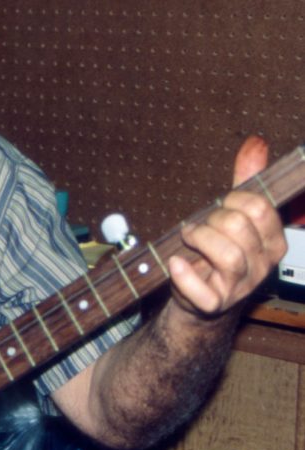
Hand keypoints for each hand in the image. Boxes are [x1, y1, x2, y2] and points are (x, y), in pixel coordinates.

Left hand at [169, 136, 287, 316]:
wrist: (201, 299)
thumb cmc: (216, 253)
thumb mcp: (233, 215)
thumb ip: (245, 181)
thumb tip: (256, 144)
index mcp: (273, 242)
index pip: (261, 210)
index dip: (233, 201)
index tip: (220, 206)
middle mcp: (262, 266)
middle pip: (241, 228)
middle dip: (212, 220)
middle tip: (198, 227)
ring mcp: (240, 288)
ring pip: (228, 256)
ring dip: (199, 240)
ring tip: (188, 240)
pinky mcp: (215, 304)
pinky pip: (204, 291)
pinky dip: (184, 275)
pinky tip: (175, 264)